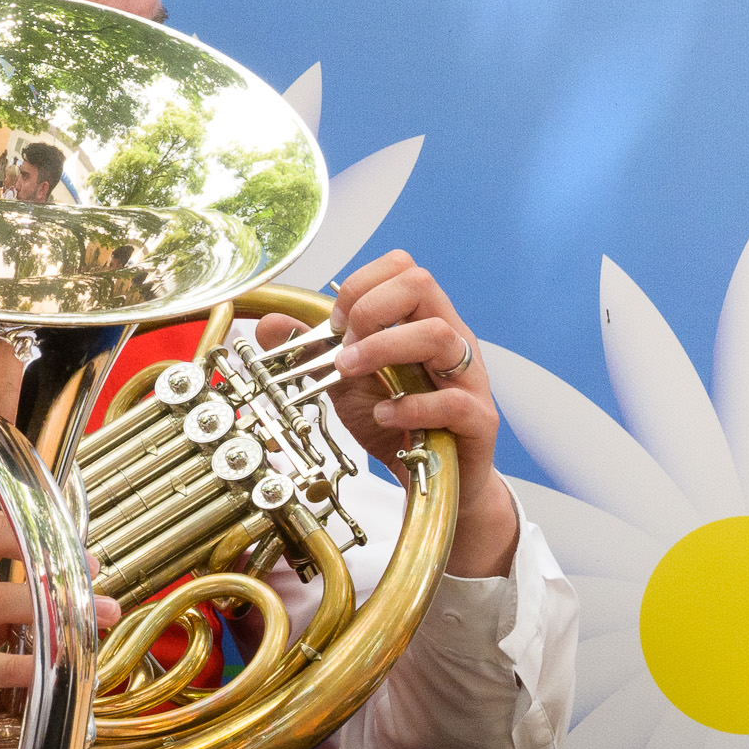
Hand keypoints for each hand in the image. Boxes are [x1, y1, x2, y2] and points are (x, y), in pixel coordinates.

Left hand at [328, 253, 517, 578]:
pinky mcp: (478, 419)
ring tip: (351, 374)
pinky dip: (409, 408)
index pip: (402, 268)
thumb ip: (312, 352)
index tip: (336, 324)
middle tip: (345, 348)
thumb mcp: (347, 382)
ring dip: (383, 349)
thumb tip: (270, 324)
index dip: (361, 285)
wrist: (436, 481)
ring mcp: (469, 377)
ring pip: (438, 335)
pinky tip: (385, 417)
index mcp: (424, 320)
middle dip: (369, 309)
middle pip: (421, 284)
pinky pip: (451, 402)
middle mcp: (451, 339)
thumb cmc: (400, 425)